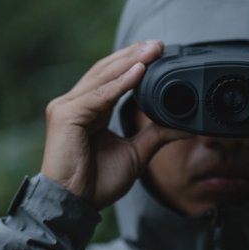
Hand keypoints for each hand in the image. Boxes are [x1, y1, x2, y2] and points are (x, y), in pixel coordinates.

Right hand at [40, 40, 188, 209]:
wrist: (74, 205)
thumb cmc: (96, 183)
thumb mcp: (134, 154)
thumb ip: (154, 135)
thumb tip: (182, 124)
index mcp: (88, 110)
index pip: (110, 77)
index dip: (133, 63)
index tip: (157, 52)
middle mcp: (74, 104)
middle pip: (105, 70)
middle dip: (133, 55)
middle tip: (159, 44)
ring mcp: (67, 107)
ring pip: (102, 77)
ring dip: (129, 62)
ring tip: (152, 51)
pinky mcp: (66, 116)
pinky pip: (99, 95)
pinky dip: (120, 83)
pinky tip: (139, 72)